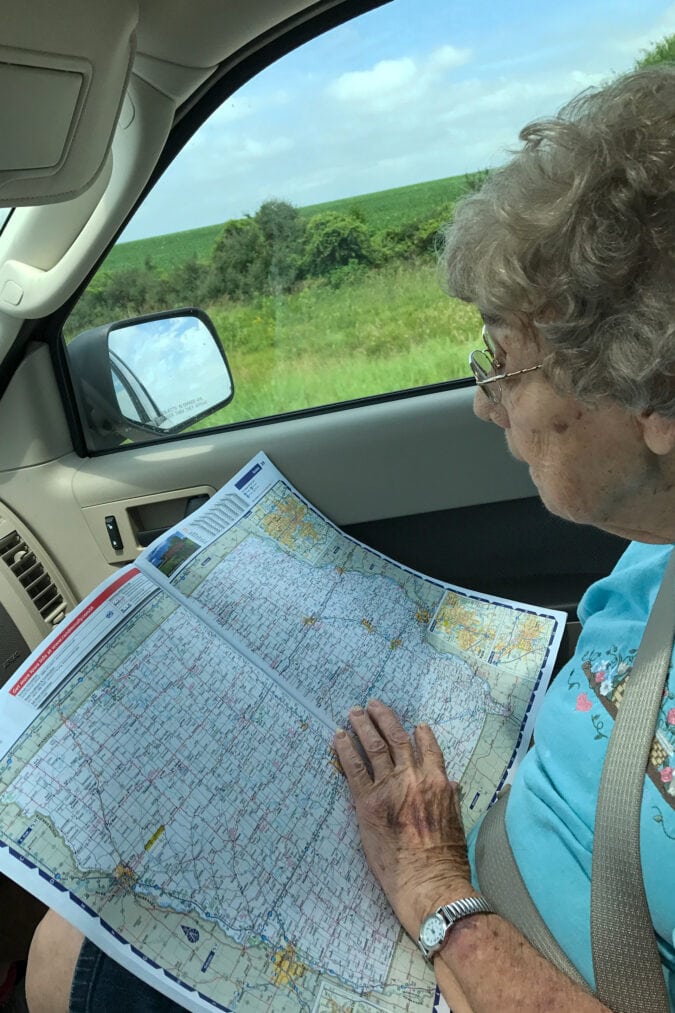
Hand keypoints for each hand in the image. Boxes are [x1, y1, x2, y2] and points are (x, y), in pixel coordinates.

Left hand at [334, 699, 475, 938]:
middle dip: (383, 718)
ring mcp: (388, 788)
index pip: (428, 747)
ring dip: (362, 726)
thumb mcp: (456, 823)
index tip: (413, 723)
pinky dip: (345, 749)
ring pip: (373, 747)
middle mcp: (413, 778)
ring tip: (353, 713)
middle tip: (372, 704)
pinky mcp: (366, 803)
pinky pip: (353, 769)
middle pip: (396, 738)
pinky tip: (338, 737)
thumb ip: (450, 798)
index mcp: (438, 783)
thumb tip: (450, 783)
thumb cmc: (446, 861)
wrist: (429, 883)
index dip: (419, 733)